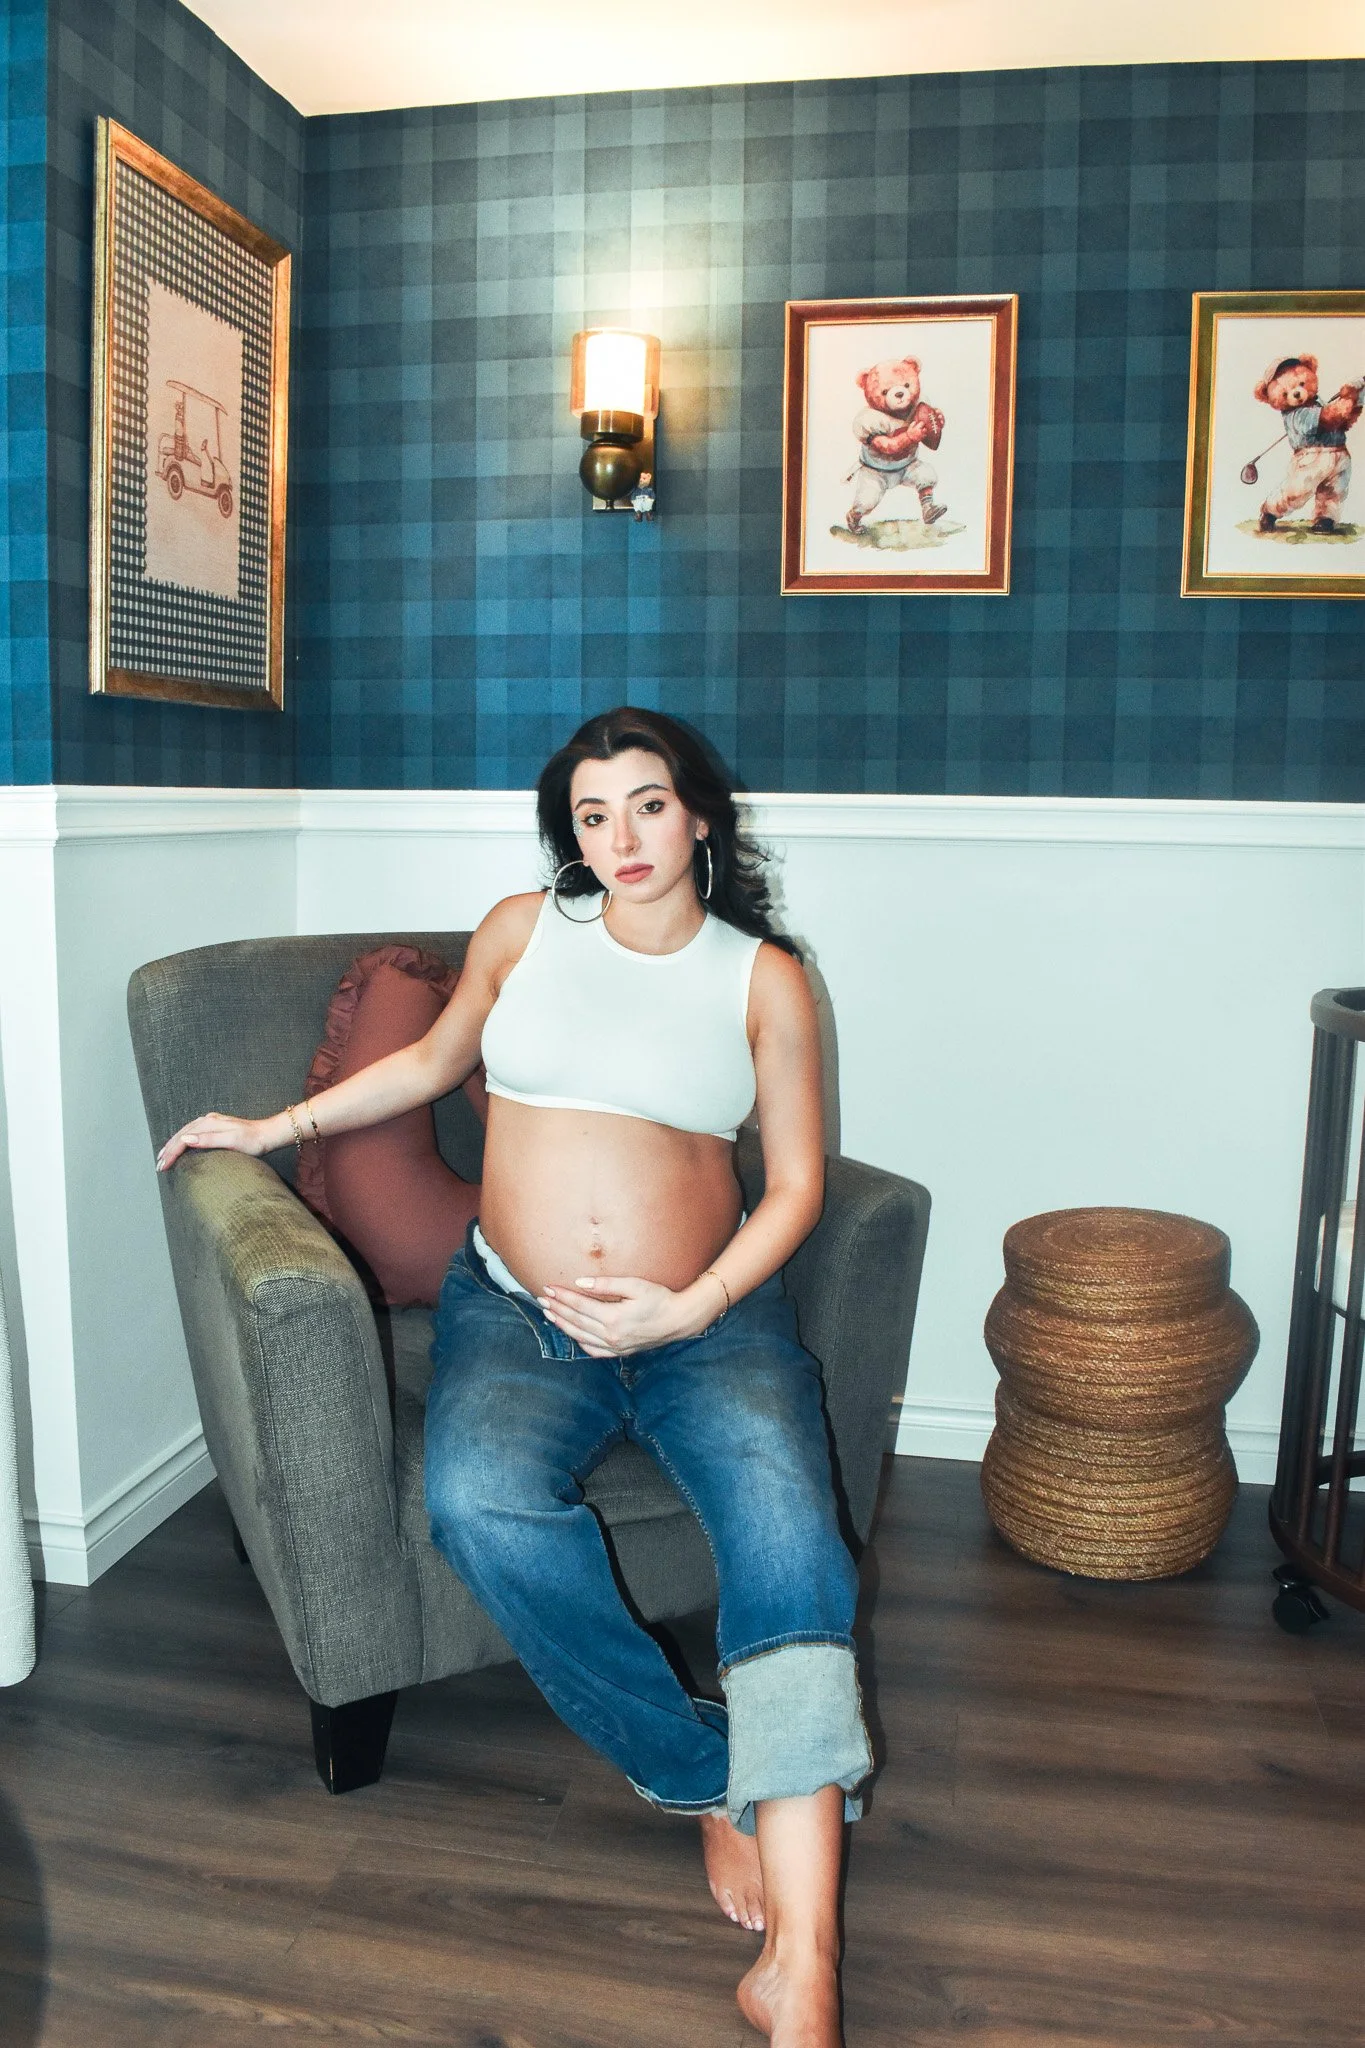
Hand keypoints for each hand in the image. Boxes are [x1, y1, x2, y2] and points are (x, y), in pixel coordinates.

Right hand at [156, 1112, 277, 1172]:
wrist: (267, 1135)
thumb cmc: (252, 1141)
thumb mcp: (231, 1141)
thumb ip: (208, 1139)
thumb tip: (185, 1140)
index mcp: (209, 1124)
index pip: (183, 1139)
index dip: (171, 1153)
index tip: (162, 1166)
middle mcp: (207, 1121)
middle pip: (181, 1135)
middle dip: (168, 1150)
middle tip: (158, 1165)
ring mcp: (211, 1122)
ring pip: (185, 1133)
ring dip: (173, 1145)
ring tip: (164, 1157)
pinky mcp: (215, 1127)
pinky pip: (192, 1133)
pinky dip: (183, 1141)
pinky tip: (181, 1146)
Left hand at [538, 1273, 721, 1357]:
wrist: (679, 1320)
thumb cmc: (660, 1299)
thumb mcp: (636, 1286)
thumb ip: (607, 1284)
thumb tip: (581, 1283)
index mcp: (614, 1318)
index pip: (579, 1306)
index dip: (562, 1296)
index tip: (548, 1287)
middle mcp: (611, 1335)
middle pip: (576, 1321)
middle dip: (557, 1309)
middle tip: (542, 1299)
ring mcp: (615, 1346)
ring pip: (581, 1337)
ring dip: (563, 1325)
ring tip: (549, 1314)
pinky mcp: (620, 1352)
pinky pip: (593, 1350)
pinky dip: (579, 1342)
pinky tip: (571, 1333)